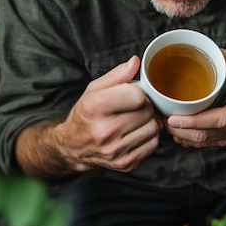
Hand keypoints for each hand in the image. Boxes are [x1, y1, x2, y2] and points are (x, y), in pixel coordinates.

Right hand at [16, 56, 161, 177]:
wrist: (72, 147)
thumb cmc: (86, 114)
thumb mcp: (94, 89)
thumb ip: (117, 75)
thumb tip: (135, 62)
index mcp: (95, 107)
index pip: (137, 96)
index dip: (139, 92)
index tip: (132, 94)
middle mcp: (104, 131)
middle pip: (146, 111)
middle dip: (144, 106)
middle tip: (133, 106)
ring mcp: (115, 151)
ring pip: (153, 128)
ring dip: (148, 121)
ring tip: (134, 119)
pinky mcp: (125, 164)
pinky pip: (152, 144)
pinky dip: (148, 136)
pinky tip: (134, 132)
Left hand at [165, 49, 225, 174]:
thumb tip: (216, 51)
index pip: (220, 119)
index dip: (195, 121)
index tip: (175, 118)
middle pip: (207, 134)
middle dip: (182, 130)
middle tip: (162, 120)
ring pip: (206, 141)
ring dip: (184, 136)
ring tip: (166, 125)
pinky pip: (208, 143)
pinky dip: (192, 140)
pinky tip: (180, 134)